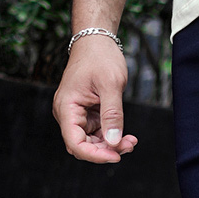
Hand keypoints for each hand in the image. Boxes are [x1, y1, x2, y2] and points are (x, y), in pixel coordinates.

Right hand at [53, 35, 137, 163]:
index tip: (116, 156)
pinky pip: (98, 133)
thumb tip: (114, 141)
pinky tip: (126, 136)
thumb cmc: (101, 58)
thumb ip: (113, 115)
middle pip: (83, 146)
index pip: (75, 143)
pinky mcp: (87, 114)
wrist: (97, 41)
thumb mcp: (111, 85)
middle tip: (129, 145)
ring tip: (131, 140)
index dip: (95, 155)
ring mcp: (77, 115)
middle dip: (106, 150)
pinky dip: (112, 137)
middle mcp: (68, 114)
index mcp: (67, 108)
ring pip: (91, 142)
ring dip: (111, 145)